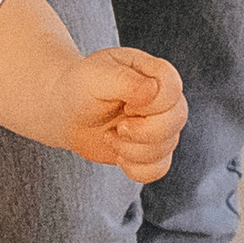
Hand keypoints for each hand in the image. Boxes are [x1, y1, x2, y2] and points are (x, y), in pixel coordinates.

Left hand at [61, 47, 187, 187]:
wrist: (68, 113)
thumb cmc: (82, 87)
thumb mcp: (95, 76)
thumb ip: (124, 80)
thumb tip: (153, 92)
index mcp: (154, 73)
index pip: (172, 89)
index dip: (150, 105)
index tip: (124, 105)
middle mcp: (165, 99)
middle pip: (176, 121)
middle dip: (141, 132)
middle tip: (117, 127)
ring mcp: (162, 126)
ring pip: (165, 148)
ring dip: (130, 149)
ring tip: (110, 135)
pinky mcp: (154, 150)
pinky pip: (159, 169)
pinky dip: (135, 169)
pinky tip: (119, 155)